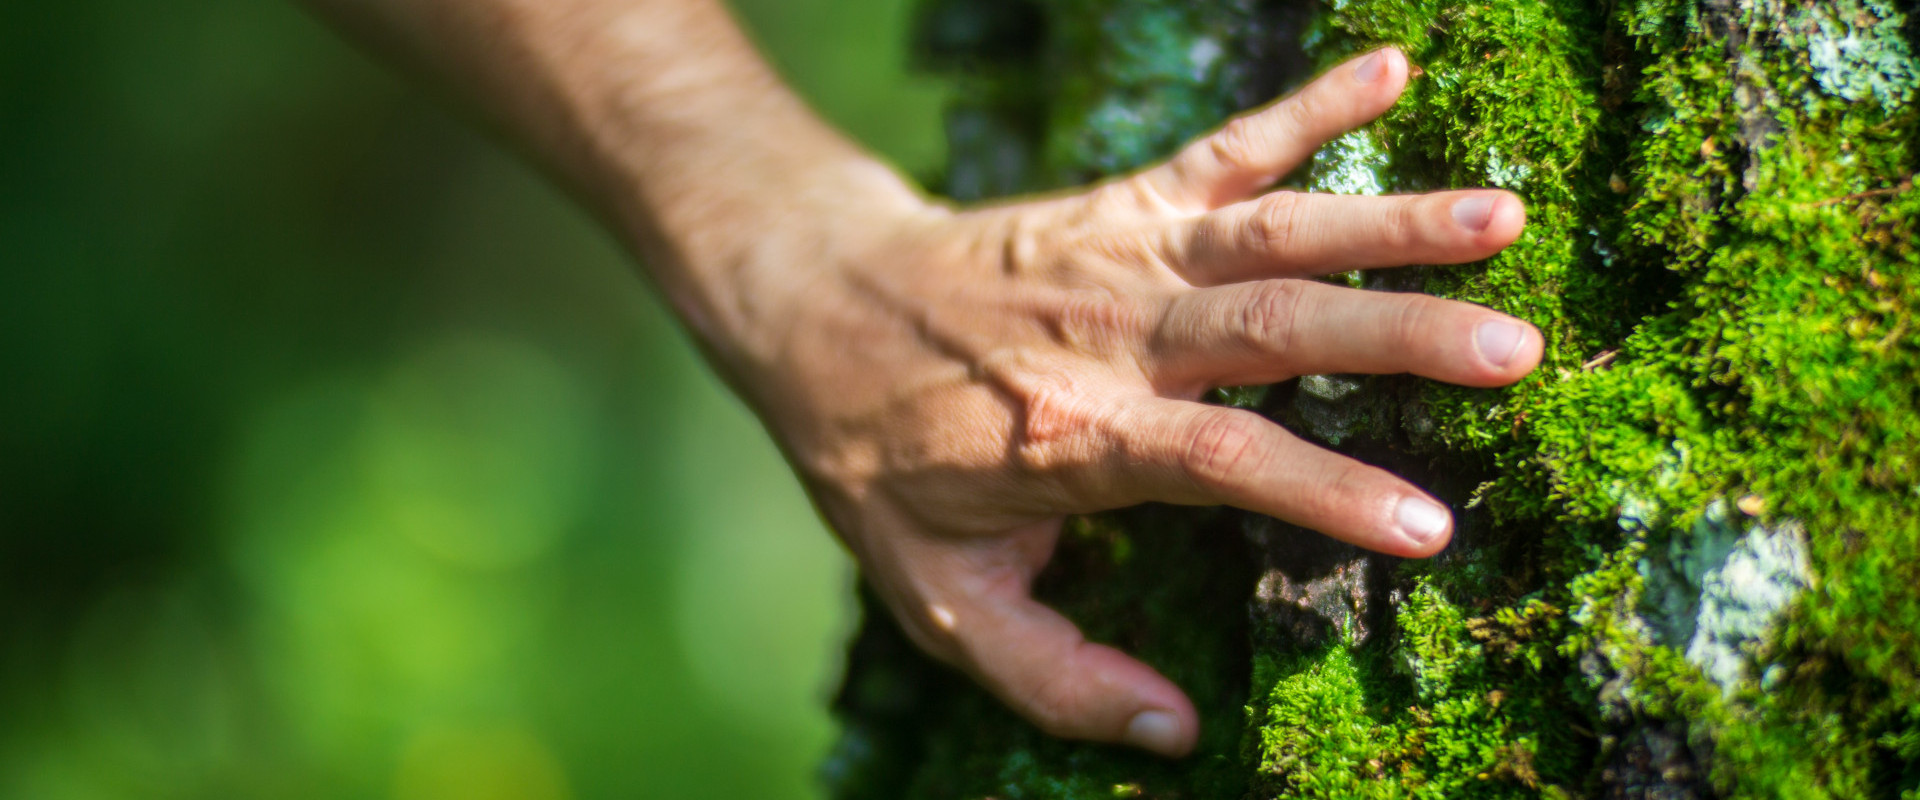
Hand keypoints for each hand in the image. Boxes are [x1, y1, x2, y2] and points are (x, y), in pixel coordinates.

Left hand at [721, 47, 1540, 756]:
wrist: (814, 306)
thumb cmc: (880, 460)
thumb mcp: (936, 596)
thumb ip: (1051, 674)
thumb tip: (1173, 732)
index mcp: (1076, 435)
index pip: (1224, 460)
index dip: (1326, 493)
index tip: (1431, 527)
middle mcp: (1112, 334)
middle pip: (1273, 329)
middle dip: (1401, 337)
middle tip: (1518, 351)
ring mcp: (1122, 255)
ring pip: (1270, 232)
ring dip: (1388, 222)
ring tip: (1504, 216)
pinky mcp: (1122, 201)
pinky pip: (1226, 147)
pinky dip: (1309, 106)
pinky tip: (1395, 68)